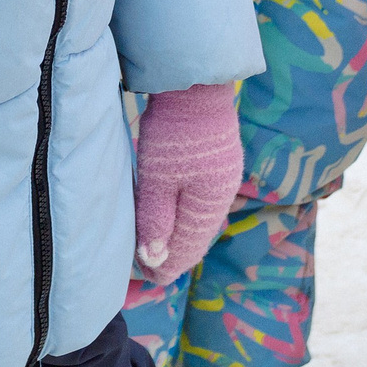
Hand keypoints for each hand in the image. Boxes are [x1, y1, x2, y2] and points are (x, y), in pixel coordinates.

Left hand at [133, 83, 241, 283]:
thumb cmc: (173, 134)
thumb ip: (156, 219)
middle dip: (172, 255)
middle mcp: (221, 198)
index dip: (165, 267)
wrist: (196, 87)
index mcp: (209, 207)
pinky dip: (185, 217)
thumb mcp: (158, 179)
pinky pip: (201, 204)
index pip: (187, 250)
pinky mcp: (217, 166)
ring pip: (199, 221)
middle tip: (146, 270)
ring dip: (178, 236)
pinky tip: (173, 216)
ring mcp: (222, 180)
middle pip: (196, 239)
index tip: (144, 279)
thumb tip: (153, 260)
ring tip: (155, 247)